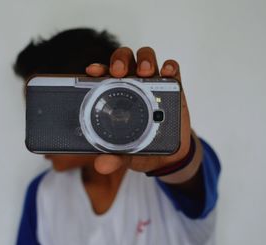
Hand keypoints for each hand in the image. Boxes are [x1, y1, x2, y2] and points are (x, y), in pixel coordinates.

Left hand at [86, 47, 191, 174]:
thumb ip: (113, 157)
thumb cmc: (141, 147)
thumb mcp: (125, 154)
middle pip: (124, 59)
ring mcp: (153, 83)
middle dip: (120, 60)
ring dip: (144, 60)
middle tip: (119, 72)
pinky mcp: (173, 87)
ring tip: (144, 72)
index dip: (98, 69)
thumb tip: (101, 165)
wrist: (168, 156)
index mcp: (115, 95)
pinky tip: (167, 72)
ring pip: (146, 58)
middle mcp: (132, 84)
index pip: (104, 75)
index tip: (92, 72)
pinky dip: (169, 66)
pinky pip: (172, 69)